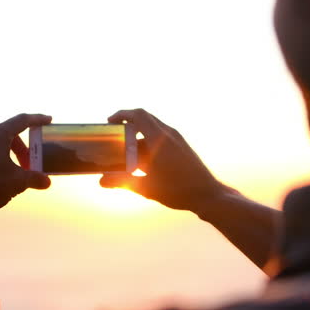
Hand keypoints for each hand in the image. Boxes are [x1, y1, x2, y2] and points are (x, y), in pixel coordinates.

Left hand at [0, 113, 52, 214]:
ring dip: (4, 154)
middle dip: (20, 148)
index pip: (21, 121)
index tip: (47, 119)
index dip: (37, 120)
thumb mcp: (19, 182)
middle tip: (28, 164)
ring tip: (10, 172)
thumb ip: (35, 178)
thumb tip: (46, 182)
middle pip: (6, 134)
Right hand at [100, 109, 230, 211]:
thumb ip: (122, 182)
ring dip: (139, 138)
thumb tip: (101, 182)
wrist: (208, 195)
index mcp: (159, 138)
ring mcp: (178, 139)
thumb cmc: (178, 191)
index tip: (109, 122)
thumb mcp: (146, 188)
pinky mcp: (182, 146)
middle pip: (145, 119)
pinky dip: (150, 144)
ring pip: (153, 130)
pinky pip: (162, 138)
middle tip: (115, 137)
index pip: (138, 115)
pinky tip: (144, 163)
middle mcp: (169, 134)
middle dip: (128, 126)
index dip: (122, 114)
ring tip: (127, 156)